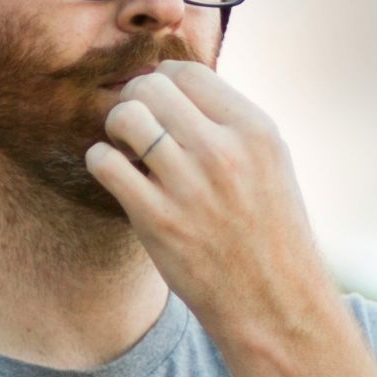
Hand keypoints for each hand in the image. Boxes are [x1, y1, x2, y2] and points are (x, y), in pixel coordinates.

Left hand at [84, 59, 334, 330]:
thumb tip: (170, 84)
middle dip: (135, 98)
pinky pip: (104, 161)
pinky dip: (101, 160)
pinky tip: (118, 175)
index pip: (189, 72)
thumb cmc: (269, 232)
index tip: (159, 101)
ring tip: (127, 148)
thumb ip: (227, 123)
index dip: (163, 79)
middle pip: (151, 86)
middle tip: (137, 126)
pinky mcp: (157, 220)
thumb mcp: (269, 163)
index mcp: (255, 131)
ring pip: (124, 116)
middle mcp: (223, 150)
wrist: (275, 304)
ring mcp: (188, 185)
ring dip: (116, 127)